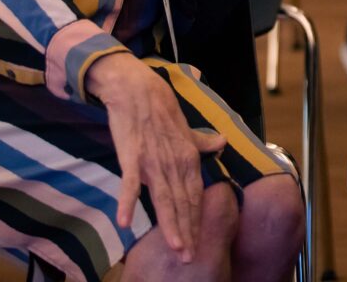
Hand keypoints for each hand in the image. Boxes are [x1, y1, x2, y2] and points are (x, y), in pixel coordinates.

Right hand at [87, 53, 226, 260]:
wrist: (137, 88)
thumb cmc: (160, 108)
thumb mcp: (185, 127)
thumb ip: (201, 141)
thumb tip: (221, 144)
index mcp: (188, 157)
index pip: (195, 195)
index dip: (197, 220)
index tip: (198, 243)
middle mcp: (175, 162)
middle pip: (182, 203)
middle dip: (187, 231)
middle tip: (189, 258)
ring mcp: (153, 161)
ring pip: (163, 199)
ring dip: (169, 225)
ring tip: (174, 247)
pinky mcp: (132, 157)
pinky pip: (130, 183)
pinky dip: (128, 203)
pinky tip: (126, 223)